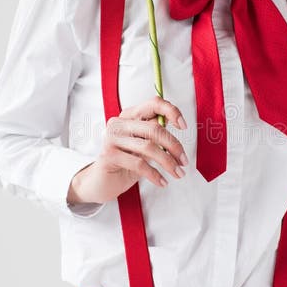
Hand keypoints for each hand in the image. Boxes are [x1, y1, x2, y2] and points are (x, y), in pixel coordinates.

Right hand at [67, 97, 188, 204]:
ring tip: (178, 173)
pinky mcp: (109, 155)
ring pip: (148, 147)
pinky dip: (155, 175)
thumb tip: (177, 124)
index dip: (171, 111)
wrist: (102, 183)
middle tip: (184, 161)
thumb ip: (155, 134)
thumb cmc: (126, 162)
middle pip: (154, 128)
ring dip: (168, 162)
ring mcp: (112, 138)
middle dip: (174, 146)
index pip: (153, 104)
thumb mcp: (143, 146)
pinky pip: (139, 164)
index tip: (184, 126)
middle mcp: (118, 123)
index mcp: (129, 116)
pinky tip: (162, 182)